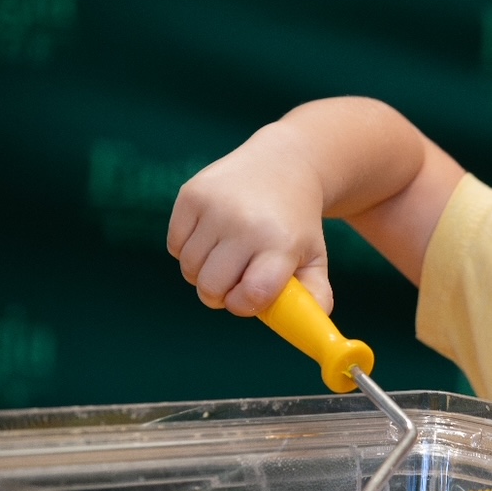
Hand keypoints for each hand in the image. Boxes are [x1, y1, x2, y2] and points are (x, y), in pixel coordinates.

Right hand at [167, 121, 332, 316]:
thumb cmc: (295, 223)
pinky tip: (212, 235)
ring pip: (190, 269)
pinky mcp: (191, 195)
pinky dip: (188, 250)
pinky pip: (175, 246)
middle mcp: (246, 224)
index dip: (244, 304)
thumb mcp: (314, 256)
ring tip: (226, 256)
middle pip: (211, 288)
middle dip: (219, 295)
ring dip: (203, 273)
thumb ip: (316, 295)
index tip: (248, 296)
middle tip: (234, 281)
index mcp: (280, 244)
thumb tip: (309, 326)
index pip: (250, 296)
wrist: (283, 165)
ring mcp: (216, 207)